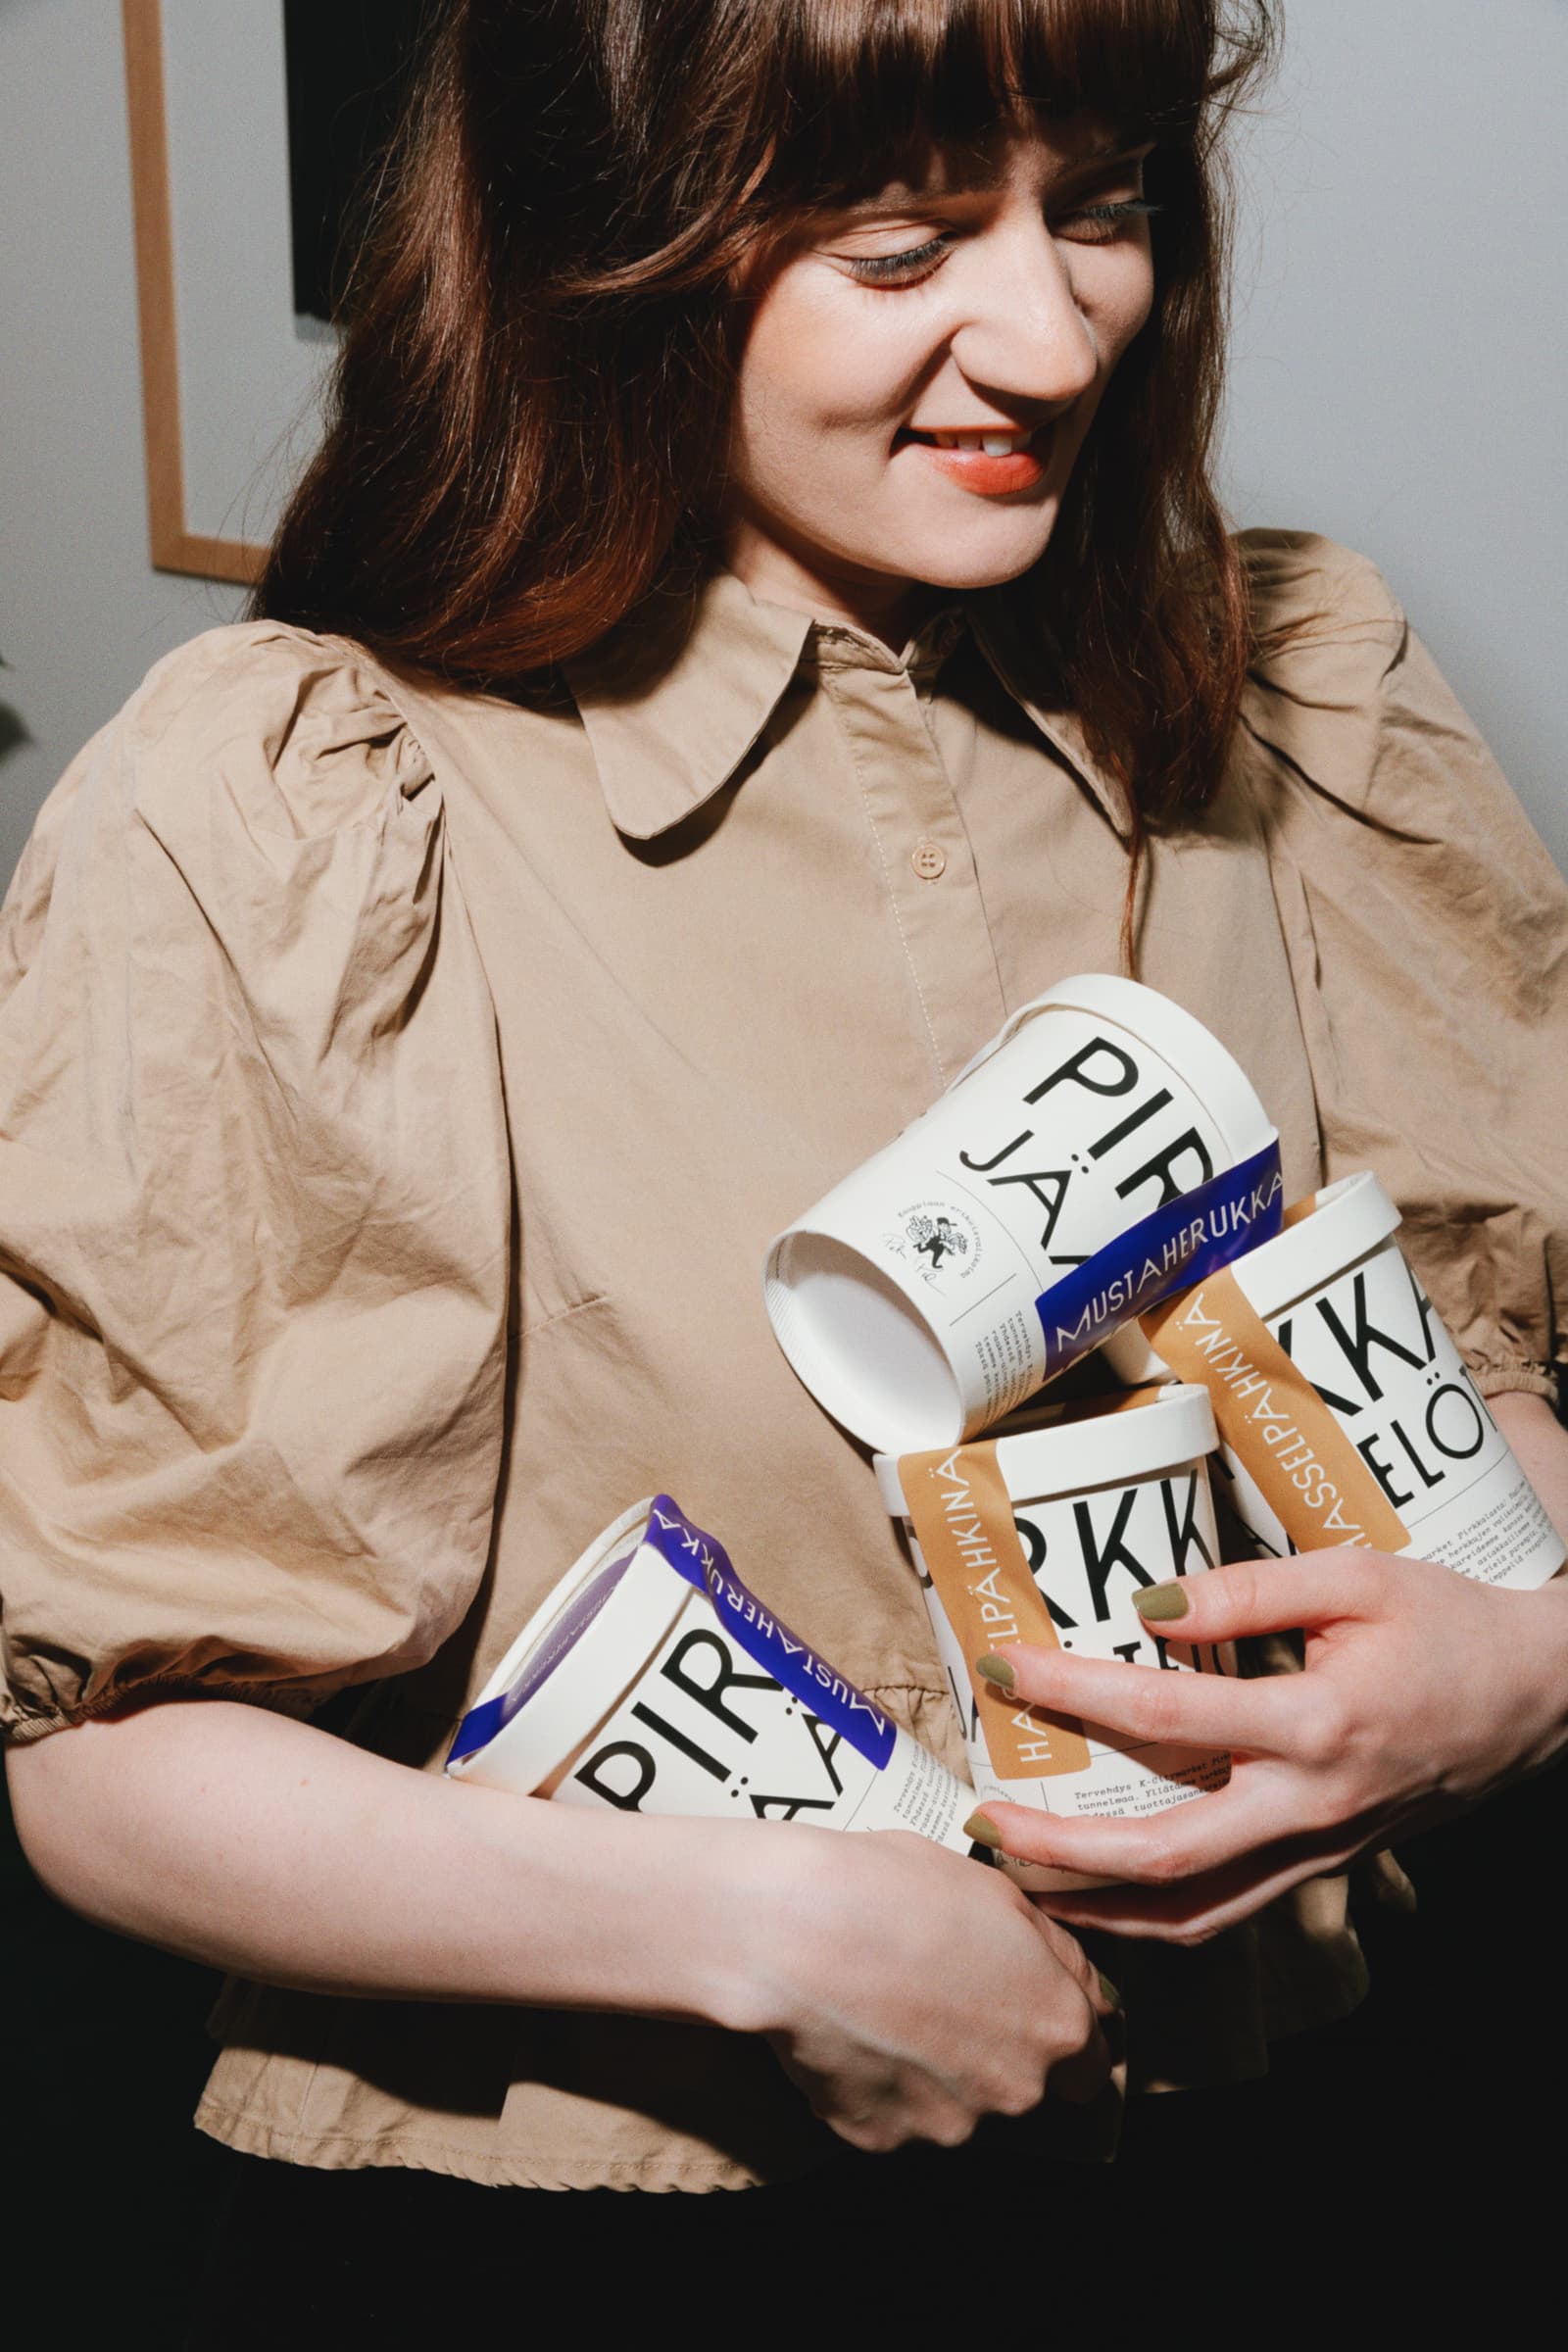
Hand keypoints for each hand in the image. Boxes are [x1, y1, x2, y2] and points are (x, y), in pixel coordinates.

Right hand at [719, 1827, 1115, 2150]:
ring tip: (884, 2004)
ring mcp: (948, 2124)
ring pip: (954, 2104)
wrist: (798, 1931)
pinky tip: (853, 2029)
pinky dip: (877, 2082)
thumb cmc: (897, 1891)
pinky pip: (891, 2114)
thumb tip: (1082, 1985)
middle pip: (1019, 2086)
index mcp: (1055, 2026)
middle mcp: (1015, 2089)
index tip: (1021, 2009)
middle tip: (938, 1992)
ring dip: (932, 2069)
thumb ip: (1055, 1952)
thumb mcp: (999, 1891)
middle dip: (989, 2050)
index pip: (1089, 2065)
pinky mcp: (882, 2138)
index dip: (1055, 2033)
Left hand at [966, 1547, 1567, 1946]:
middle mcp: (1311, 1805)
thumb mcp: (1356, 1577)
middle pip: (1165, 1857)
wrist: (1539, 1697)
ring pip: (1196, 1914)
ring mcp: (1320, 1848)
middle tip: (982, 1822)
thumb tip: (1145, 1607)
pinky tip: (1103, 1894)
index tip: (1003, 1665)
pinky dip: (1159, 1914)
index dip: (1072, 1691)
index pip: (1165, 1718)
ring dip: (1100, 1910)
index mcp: (1316, 1725)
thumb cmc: (1446, 1624)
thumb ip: (1247, 1591)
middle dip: (1061, 1849)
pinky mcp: (1326, 1862)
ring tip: (1021, 1882)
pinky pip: (1231, 1910)